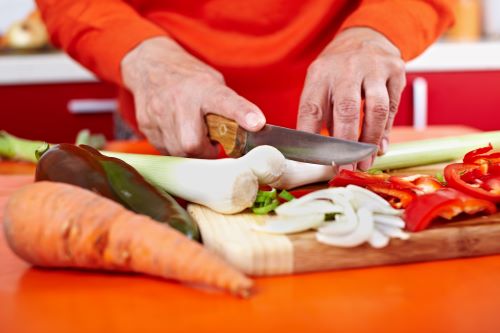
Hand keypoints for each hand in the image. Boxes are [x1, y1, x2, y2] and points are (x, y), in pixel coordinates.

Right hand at [121, 37, 265, 157]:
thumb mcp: (213, 84)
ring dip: (190, 152)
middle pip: (191, 143)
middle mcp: (180, 100)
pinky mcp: (146, 124)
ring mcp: (159, 113)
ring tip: (193, 135)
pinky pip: (164, 150)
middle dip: (203, 151)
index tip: (257, 123)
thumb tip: (250, 131)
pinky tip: (177, 134)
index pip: (226, 101)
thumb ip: (228, 108)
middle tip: (209, 144)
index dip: (242, 113)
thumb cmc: (189, 80)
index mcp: (204, 88)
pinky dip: (174, 148)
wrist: (150, 66)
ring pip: (177, 151)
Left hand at [297, 27, 405, 169]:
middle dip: (347, 145)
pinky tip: (380, 147)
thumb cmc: (337, 72)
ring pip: (376, 110)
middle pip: (347, 110)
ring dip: (371, 141)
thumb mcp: (320, 85)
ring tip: (365, 162)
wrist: (365, 38)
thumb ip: (322, 115)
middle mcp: (346, 68)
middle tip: (347, 167)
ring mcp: (374, 67)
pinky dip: (386, 131)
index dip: (312, 138)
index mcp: (320, 74)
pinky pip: (392, 108)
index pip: (311, 109)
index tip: (317, 160)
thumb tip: (323, 153)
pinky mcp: (396, 71)